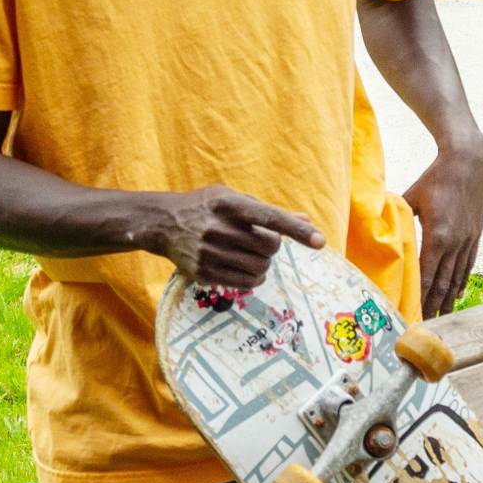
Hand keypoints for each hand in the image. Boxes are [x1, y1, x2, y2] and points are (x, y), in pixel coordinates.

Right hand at [148, 186, 324, 289]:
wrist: (163, 223)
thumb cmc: (207, 207)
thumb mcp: (233, 199)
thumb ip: (268, 210)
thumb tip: (306, 218)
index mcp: (227, 204)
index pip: (270, 217)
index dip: (296, 229)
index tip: (320, 241)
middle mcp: (217, 228)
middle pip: (269, 246)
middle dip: (273, 246)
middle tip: (262, 242)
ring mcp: (209, 252)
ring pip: (259, 267)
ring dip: (264, 264)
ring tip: (252, 255)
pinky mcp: (203, 272)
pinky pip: (245, 283)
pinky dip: (254, 278)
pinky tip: (247, 269)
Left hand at [402, 133, 482, 317]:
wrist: (468, 163)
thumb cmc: (435, 177)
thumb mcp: (412, 196)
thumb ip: (398, 216)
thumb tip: (379, 229)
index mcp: (437, 234)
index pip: (427, 274)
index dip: (420, 296)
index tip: (413, 312)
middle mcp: (455, 242)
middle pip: (443, 282)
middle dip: (434, 306)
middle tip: (426, 326)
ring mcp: (468, 240)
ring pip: (458, 277)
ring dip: (449, 299)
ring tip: (443, 318)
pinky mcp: (475, 235)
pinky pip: (468, 265)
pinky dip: (462, 283)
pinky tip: (458, 295)